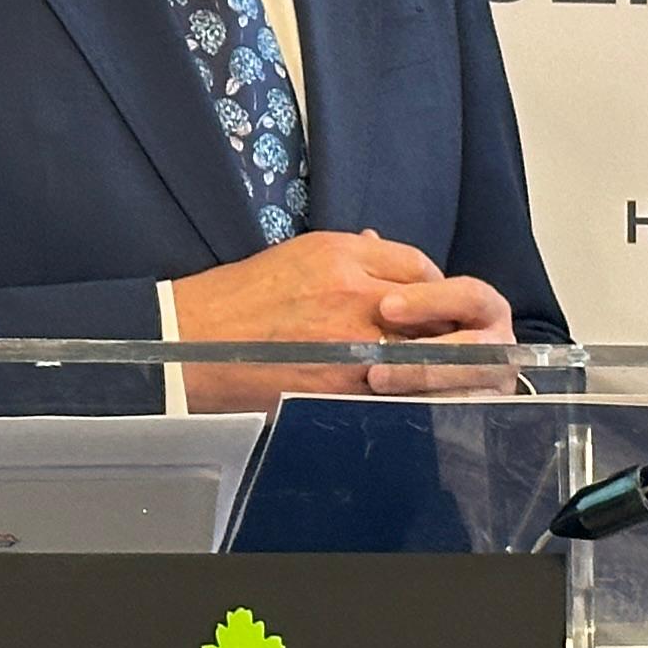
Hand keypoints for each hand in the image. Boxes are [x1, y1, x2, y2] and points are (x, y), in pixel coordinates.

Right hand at [165, 233, 513, 402]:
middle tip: (458, 342)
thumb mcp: (295, 257)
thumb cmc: (237, 301)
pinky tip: (414, 397)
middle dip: (450, 326)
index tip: (436, 306)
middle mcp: (354, 291)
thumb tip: (382, 249)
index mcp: (342, 254)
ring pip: (426, 351)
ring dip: (440, 364)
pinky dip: (413, 393)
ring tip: (444, 374)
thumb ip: (349, 255)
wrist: (189, 344)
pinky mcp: (342, 384)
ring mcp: (352, 341)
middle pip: (434, 307)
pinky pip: (399, 389)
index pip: (420, 266)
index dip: (436, 289)